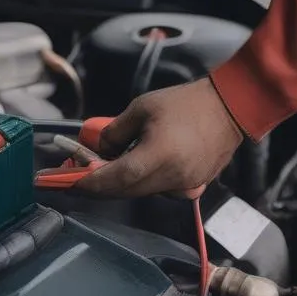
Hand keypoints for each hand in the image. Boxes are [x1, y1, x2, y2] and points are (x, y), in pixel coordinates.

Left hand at [78, 78, 243, 198]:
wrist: (230, 108)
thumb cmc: (186, 103)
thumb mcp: (142, 108)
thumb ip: (116, 132)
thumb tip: (100, 150)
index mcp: (157, 157)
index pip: (114, 179)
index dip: (88, 182)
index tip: (66, 182)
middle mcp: (170, 178)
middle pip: (124, 191)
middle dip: (97, 185)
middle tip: (76, 175)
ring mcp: (184, 186)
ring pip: (140, 192)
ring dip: (118, 184)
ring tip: (101, 166)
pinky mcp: (192, 186)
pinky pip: (158, 189)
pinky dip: (140, 181)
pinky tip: (132, 166)